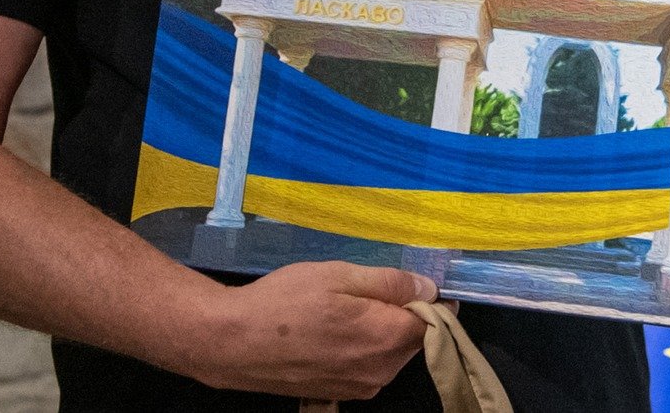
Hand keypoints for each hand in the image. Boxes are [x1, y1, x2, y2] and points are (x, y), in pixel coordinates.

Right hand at [184, 261, 434, 400]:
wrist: (235, 343)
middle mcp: (381, 372)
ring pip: (390, 355)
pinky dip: (361, 349)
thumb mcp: (339, 275)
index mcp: (386, 339)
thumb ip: (389, 283)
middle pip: (412, 340)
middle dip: (402, 315)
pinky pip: (368, 368)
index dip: (429, 300)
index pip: (434, 322)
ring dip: (380, 332)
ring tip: (344, 309)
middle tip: (368, 289)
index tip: (415, 283)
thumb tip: (429, 288)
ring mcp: (361, 388)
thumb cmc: (286, 302)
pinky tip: (332, 331)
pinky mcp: (340, 394)